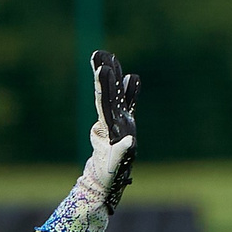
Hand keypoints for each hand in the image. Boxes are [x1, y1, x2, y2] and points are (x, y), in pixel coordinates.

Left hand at [88, 49, 138, 211]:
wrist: (107, 178)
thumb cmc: (108, 173)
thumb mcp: (114, 163)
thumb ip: (121, 151)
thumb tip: (129, 140)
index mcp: (108, 126)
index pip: (104, 101)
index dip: (104, 85)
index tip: (102, 69)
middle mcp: (111, 119)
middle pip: (107, 92)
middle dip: (105, 73)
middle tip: (99, 54)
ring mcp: (118, 120)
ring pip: (116, 94)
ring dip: (114, 77)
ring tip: (110, 57)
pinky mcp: (125, 123)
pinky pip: (129, 104)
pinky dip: (132, 91)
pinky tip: (133, 77)